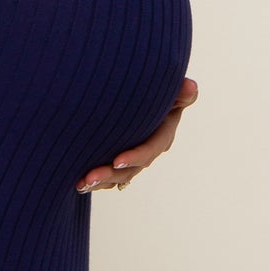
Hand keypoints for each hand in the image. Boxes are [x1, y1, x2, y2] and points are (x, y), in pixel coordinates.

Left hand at [77, 77, 198, 193]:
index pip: (151, 148)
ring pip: (119, 175)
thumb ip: (180, 91)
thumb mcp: (171, 89)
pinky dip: (96, 180)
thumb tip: (190, 87)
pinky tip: (79, 184)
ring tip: (81, 183)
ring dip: (100, 181)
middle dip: (111, 174)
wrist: (138, 89)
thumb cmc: (156, 87)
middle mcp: (149, 149)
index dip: (136, 156)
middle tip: (89, 177)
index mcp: (163, 133)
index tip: (117, 161)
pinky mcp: (121, 158)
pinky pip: (110, 175)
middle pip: (132, 167)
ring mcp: (134, 156)